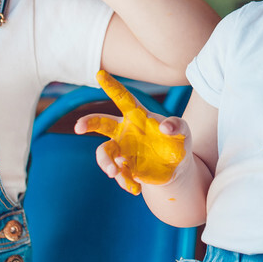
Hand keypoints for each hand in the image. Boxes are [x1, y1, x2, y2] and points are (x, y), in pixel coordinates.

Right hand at [76, 70, 187, 194]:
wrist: (176, 168)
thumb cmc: (178, 141)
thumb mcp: (183, 131)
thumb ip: (176, 125)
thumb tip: (165, 127)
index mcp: (138, 116)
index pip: (123, 98)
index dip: (112, 86)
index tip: (99, 73)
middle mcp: (125, 131)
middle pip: (101, 123)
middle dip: (88, 122)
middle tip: (79, 127)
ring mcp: (122, 150)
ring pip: (104, 152)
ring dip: (106, 162)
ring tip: (114, 171)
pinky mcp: (125, 168)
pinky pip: (118, 174)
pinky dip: (125, 182)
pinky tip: (135, 188)